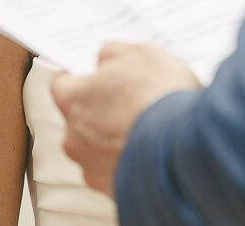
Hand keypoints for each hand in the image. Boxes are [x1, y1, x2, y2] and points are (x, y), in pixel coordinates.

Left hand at [52, 42, 200, 197]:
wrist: (182, 149)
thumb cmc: (158, 98)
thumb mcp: (138, 53)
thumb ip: (112, 53)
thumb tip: (106, 59)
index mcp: (73, 101)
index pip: (62, 84)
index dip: (83, 77)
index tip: (98, 74)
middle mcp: (74, 139)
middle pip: (80, 118)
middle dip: (102, 108)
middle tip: (131, 98)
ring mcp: (92, 169)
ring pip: (97, 147)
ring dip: (115, 137)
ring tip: (148, 125)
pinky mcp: (112, 190)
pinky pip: (116, 169)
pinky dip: (129, 159)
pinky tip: (151, 147)